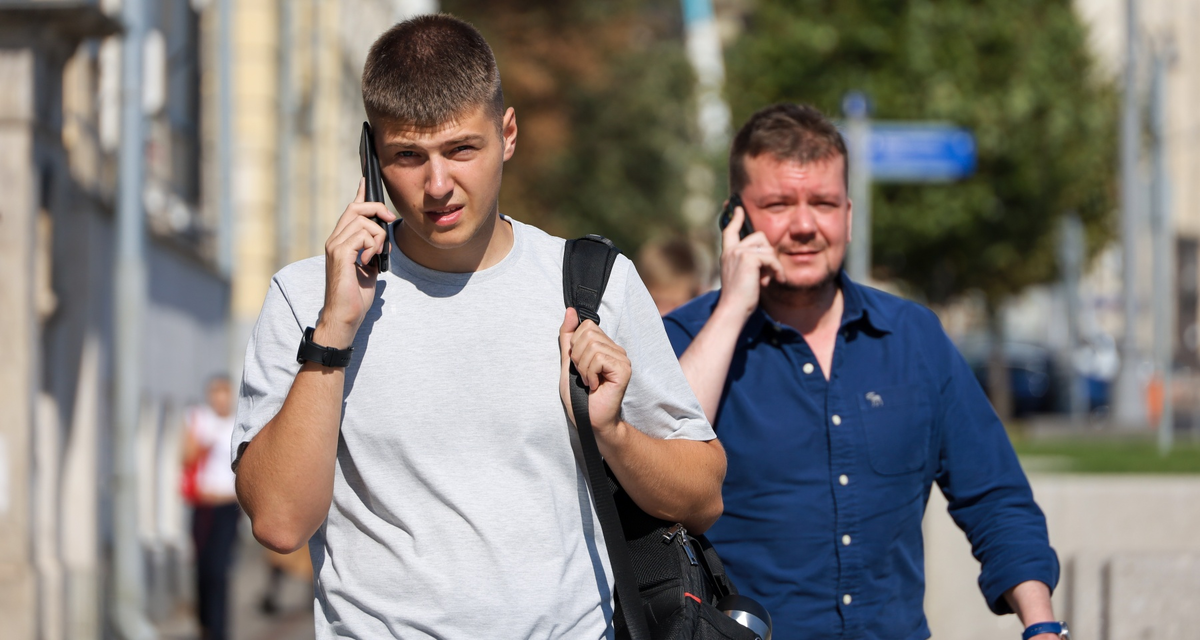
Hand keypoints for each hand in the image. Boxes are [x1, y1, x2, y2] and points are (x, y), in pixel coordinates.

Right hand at [316, 178, 395, 347]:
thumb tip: (384, 241)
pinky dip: (372, 247)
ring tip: (375, 256)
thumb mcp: (369, 268)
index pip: (350, 210)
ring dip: (378, 237)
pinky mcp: (340, 254)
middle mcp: (334, 239)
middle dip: (377, 209)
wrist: (345, 315)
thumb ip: (373, 251)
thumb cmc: (356, 296)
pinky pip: (363, 235)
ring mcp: (335, 245)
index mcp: (341, 241)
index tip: (366, 179)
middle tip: (390, 221)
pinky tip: (368, 262)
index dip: (360, 194)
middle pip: (357, 208)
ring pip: (364, 222)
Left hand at [559, 307, 630, 436]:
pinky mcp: (623, 369)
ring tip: (589, 382)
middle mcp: (617, 350)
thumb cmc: (579, 395)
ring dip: (583, 368)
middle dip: (577, 356)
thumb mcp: (568, 361)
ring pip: (592, 346)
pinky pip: (598, 358)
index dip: (575, 346)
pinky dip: (590, 374)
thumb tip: (571, 310)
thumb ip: (569, 336)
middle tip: (583, 375)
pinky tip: (595, 386)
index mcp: (605, 346)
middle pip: (588, 333)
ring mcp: (622, 359)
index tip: (578, 366)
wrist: (589, 420)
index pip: (586, 325)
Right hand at [716, 204, 783, 319]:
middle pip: (759, 236)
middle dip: (768, 253)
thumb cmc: (740, 299)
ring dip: (773, 264)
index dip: (735, 218)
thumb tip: (767, 257)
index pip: (730, 231)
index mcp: (728, 254)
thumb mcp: (745, 277)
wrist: (733, 309)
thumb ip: (752, 264)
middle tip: (767, 274)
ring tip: (770, 280)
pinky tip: (777, 280)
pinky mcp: (748, 258)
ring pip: (767, 248)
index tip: (738, 207)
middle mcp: (731, 251)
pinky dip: (777, 270)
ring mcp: (738, 253)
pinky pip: (771, 258)